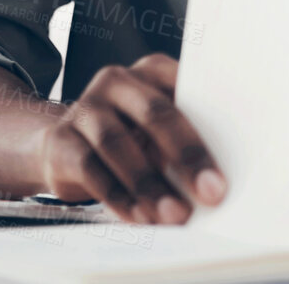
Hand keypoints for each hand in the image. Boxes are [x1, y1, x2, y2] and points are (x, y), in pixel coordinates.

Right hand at [33, 53, 226, 224]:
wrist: (63, 149)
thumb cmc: (129, 137)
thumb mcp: (157, 131)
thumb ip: (182, 140)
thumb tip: (215, 180)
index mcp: (152, 71)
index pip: (187, 90)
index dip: (212, 125)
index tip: (228, 161)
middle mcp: (117, 81)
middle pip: (156, 114)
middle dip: (187, 156)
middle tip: (211, 192)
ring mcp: (85, 107)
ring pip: (118, 143)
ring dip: (150, 184)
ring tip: (175, 214)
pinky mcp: (61, 140)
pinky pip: (91, 169)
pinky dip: (119, 197)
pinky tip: (140, 217)